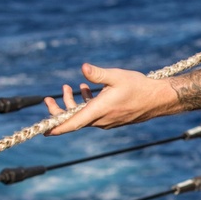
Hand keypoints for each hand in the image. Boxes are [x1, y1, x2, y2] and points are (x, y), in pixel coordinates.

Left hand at [44, 63, 176, 133]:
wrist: (157, 99)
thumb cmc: (138, 86)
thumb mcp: (116, 76)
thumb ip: (98, 74)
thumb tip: (83, 68)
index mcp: (99, 110)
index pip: (73, 123)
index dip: (57, 127)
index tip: (43, 131)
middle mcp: (101, 119)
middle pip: (74, 119)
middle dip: (59, 110)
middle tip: (48, 99)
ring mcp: (106, 121)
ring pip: (83, 116)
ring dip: (73, 103)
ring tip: (69, 87)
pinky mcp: (111, 119)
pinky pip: (92, 115)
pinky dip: (85, 104)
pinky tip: (86, 90)